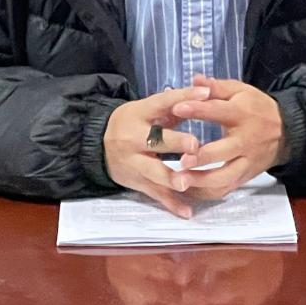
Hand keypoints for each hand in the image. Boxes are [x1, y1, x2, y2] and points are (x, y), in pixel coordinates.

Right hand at [103, 85, 209, 217]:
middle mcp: (134, 138)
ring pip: (153, 171)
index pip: (162, 102)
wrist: (97, 144)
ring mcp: (134, 162)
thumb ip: (175, 104)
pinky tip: (186, 212)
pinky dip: (171, 204)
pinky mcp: (137, 182)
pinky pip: (155, 194)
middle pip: (155, 140)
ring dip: (171, 178)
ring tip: (187, 182)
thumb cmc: (132, 122)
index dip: (183, 97)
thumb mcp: (147, 109)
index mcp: (139, 113)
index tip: (205, 94)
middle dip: (174, 143)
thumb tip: (208, 92)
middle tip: (194, 146)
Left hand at [171, 75, 287, 201]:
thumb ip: (216, 87)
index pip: (218, 111)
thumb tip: (195, 79)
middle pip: (223, 151)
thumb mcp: (240, 91)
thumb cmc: (256, 108)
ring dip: (201, 182)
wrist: (285, 132)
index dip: (197, 109)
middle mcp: (245, 140)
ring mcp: (246, 162)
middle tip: (180, 159)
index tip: (176, 108)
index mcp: (241, 114)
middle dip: (202, 157)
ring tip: (179, 180)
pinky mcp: (245, 177)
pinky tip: (187, 190)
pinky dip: (205, 193)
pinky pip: (225, 189)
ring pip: (224, 178)